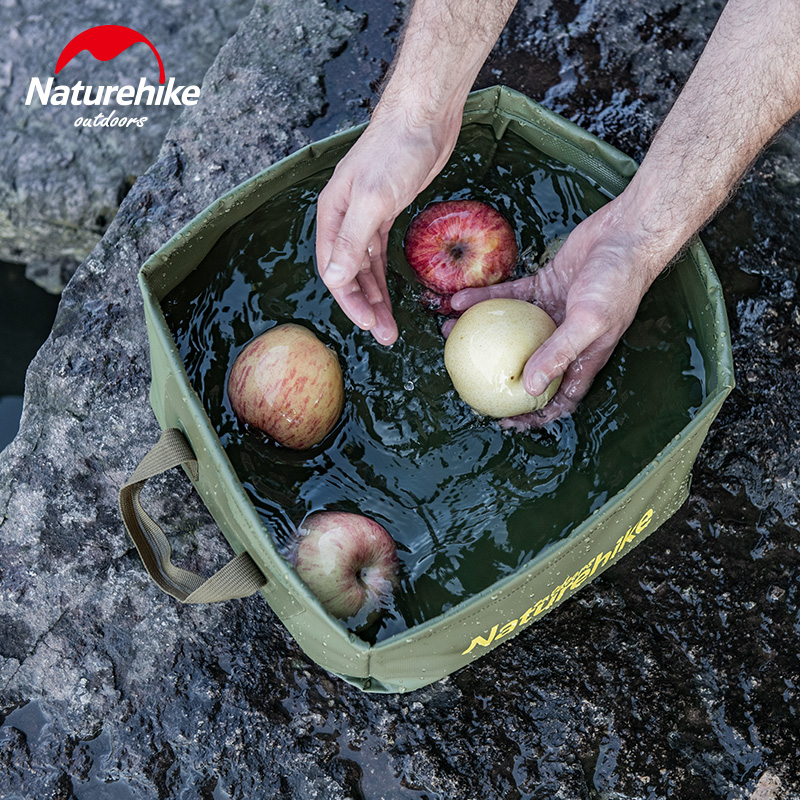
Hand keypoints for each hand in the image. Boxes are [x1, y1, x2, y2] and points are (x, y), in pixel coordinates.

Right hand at [315, 107, 460, 344]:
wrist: (424, 117)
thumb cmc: (395, 151)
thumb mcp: (373, 200)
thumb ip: (352, 241)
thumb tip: (336, 280)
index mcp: (332, 215)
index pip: (333, 269)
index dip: (349, 299)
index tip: (367, 324)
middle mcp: (344, 219)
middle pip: (349, 274)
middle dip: (365, 306)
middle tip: (384, 335)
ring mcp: (365, 218)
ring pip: (366, 268)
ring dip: (376, 297)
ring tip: (389, 327)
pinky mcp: (387, 214)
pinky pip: (380, 256)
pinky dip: (384, 277)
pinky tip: (389, 297)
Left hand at [449, 196, 664, 426]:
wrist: (626, 234)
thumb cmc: (617, 282)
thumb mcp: (589, 323)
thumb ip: (559, 353)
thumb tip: (530, 389)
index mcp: (583, 358)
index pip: (558, 398)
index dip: (534, 415)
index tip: (505, 421)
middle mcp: (565, 340)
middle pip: (527, 367)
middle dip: (497, 376)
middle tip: (466, 378)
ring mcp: (553, 313)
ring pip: (510, 331)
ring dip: (480, 334)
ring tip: (449, 334)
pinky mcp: (544, 286)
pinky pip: (508, 297)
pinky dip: (485, 299)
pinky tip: (458, 301)